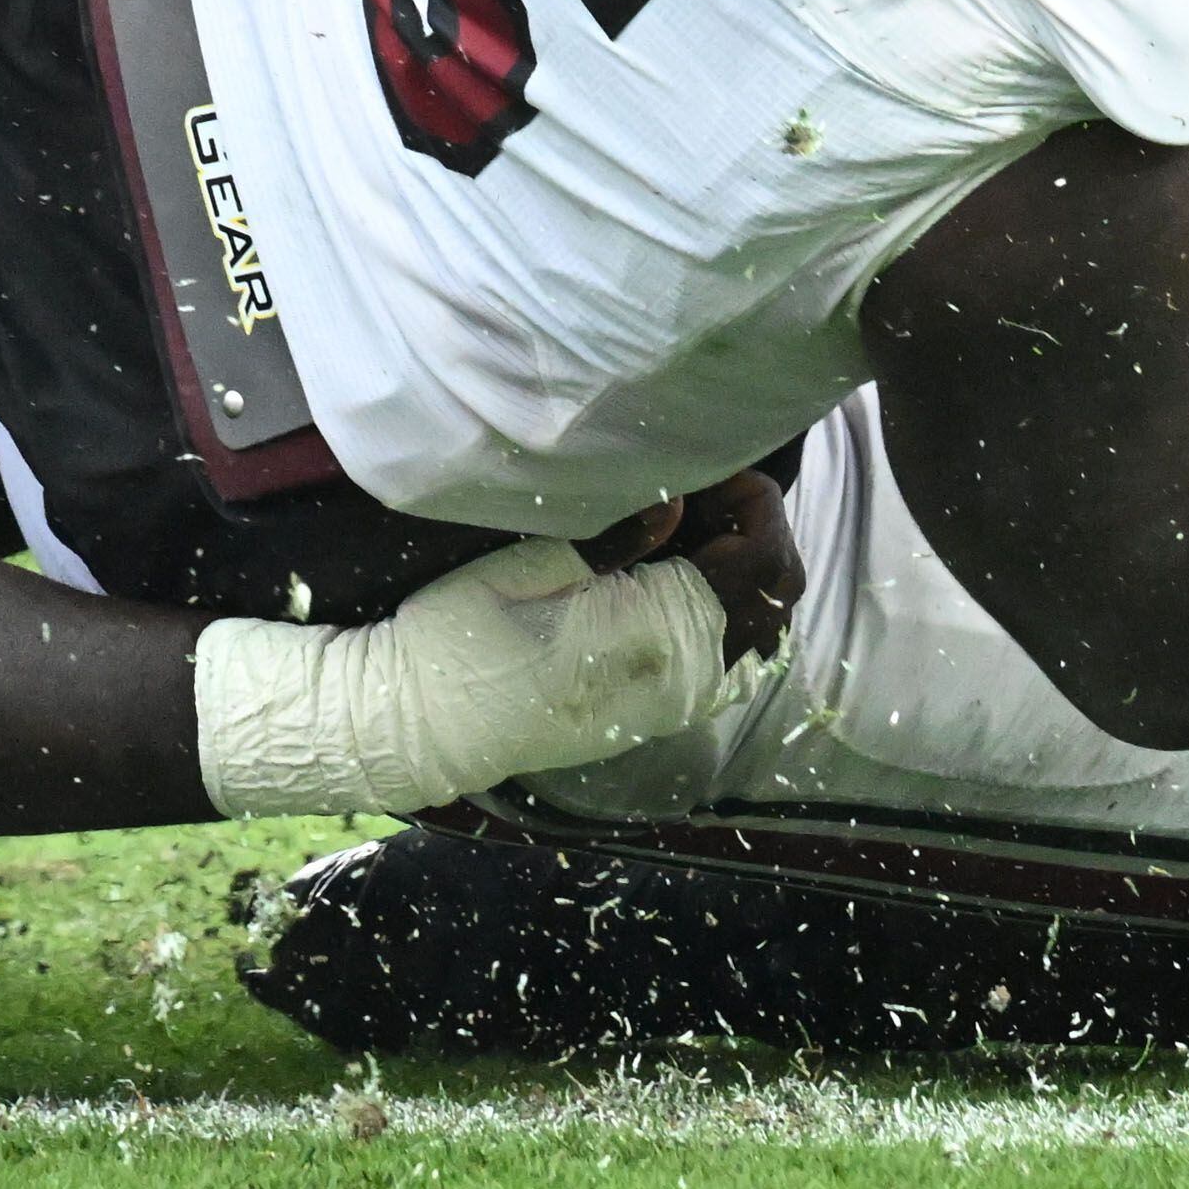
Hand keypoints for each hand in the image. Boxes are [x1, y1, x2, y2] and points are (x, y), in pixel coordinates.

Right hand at [187, 535, 749, 818]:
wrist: (414, 727)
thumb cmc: (459, 638)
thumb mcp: (530, 563)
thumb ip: (618, 533)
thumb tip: (677, 501)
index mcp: (661, 636)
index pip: (763, 560)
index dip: (753, 500)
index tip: (710, 461)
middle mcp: (683, 680)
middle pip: (774, 598)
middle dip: (757, 530)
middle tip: (704, 487)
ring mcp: (669, 706)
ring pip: (753, 630)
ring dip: (742, 570)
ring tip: (688, 524)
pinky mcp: (648, 715)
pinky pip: (721, 657)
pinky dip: (721, 607)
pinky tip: (671, 571)